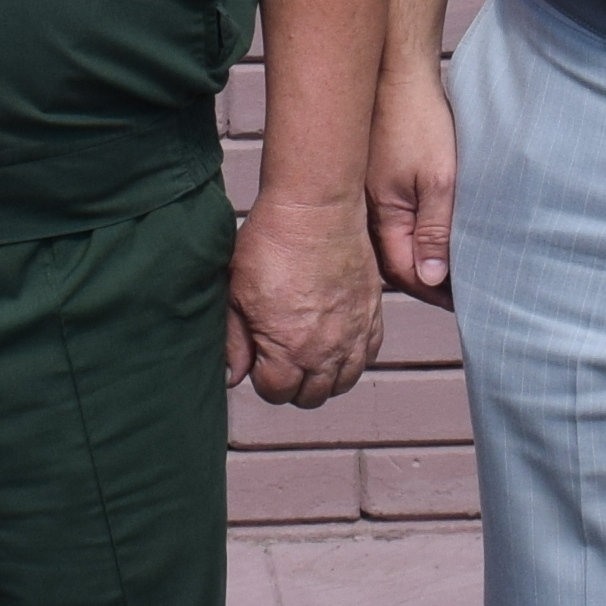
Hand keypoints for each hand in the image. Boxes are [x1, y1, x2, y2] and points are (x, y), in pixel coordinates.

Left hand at [229, 185, 384, 408]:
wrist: (315, 209)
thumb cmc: (272, 244)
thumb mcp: (236, 295)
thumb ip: (235, 341)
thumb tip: (233, 374)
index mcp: (289, 349)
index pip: (277, 393)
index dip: (263, 379)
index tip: (258, 359)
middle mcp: (326, 350)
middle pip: (312, 396)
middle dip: (293, 385)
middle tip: (280, 359)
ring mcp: (354, 333)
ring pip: (343, 382)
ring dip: (324, 377)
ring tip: (307, 355)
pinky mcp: (372, 314)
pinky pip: (368, 355)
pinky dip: (352, 357)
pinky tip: (335, 342)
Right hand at [371, 61, 460, 302]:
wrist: (396, 76)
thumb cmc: (417, 121)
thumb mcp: (438, 179)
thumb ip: (435, 230)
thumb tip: (432, 278)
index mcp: (383, 217)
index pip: (406, 273)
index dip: (435, 291)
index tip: (464, 302)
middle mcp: (370, 215)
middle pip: (397, 265)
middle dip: (427, 283)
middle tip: (461, 295)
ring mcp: (370, 200)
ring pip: (394, 246)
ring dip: (420, 261)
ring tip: (452, 272)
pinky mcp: (376, 186)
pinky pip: (392, 225)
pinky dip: (412, 239)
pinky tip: (432, 237)